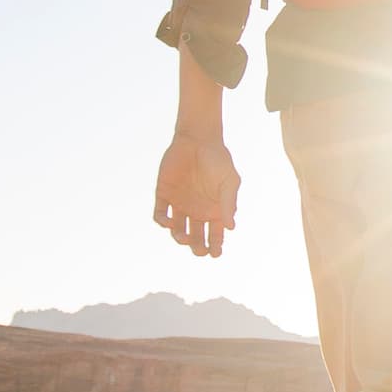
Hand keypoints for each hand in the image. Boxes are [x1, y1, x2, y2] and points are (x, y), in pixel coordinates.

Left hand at [154, 133, 240, 257]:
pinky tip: (169, 222)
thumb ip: (229, 203)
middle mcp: (196, 210)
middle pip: (195, 237)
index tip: (215, 253)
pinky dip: (163, 222)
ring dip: (179, 238)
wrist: (197, 139)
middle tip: (199, 249)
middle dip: (197, 247)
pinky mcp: (164, 195)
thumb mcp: (229, 181)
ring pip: (177, 230)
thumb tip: (231, 227)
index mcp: (214, 210)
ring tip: (183, 237)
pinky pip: (160, 214)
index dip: (215, 247)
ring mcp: (179, 203)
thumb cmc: (218, 159)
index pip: (214, 235)